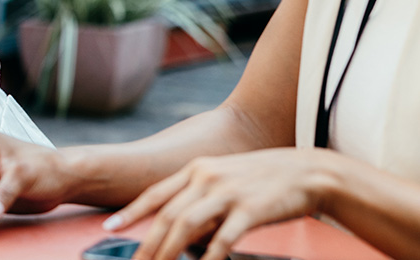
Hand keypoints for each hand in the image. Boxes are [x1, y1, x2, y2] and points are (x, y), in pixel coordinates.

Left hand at [106, 148, 335, 259]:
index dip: (131, 212)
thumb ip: (201, 198)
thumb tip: (180, 230)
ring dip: (167, 252)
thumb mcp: (226, 179)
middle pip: (166, 215)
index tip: (109, 227)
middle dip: (146, 244)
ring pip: (185, 226)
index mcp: (198, 168)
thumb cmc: (266, 180)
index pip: (155, 193)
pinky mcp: (250, 209)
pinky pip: (222, 239)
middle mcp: (206, 176)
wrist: (310, 172)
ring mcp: (227, 192)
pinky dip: (209, 258)